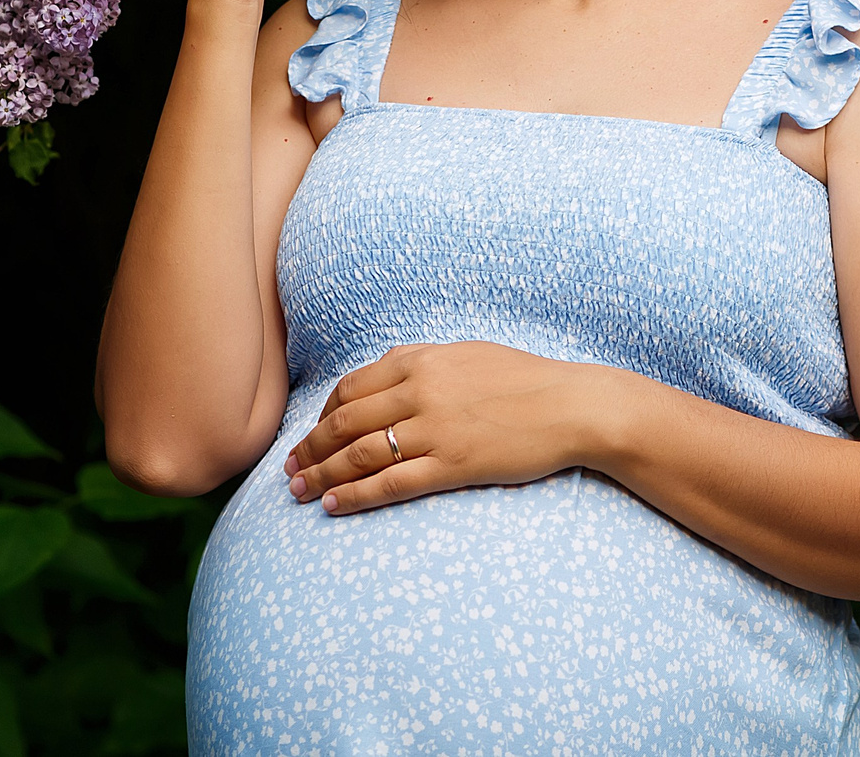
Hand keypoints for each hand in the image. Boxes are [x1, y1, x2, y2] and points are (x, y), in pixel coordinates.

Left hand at [280, 342, 619, 515]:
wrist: (570, 406)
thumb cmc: (522, 379)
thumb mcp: (466, 353)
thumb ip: (422, 359)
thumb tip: (386, 366)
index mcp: (420, 360)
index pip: (351, 388)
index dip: (321, 414)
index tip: (311, 434)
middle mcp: (419, 391)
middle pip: (345, 422)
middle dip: (309, 448)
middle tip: (288, 468)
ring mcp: (435, 429)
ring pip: (359, 454)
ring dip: (322, 474)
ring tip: (299, 492)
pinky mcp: (452, 464)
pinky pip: (391, 483)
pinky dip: (356, 495)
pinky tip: (334, 505)